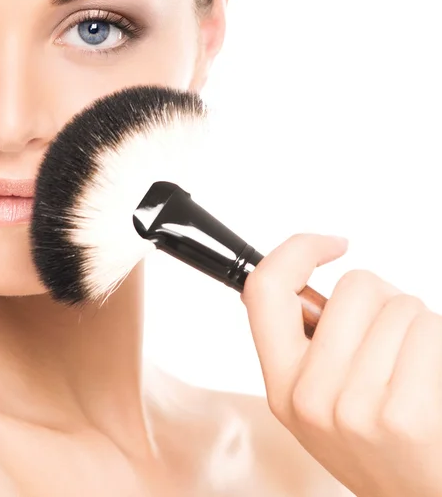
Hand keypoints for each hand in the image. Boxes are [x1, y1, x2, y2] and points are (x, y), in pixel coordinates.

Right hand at [241, 233, 441, 496]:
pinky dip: (439, 340)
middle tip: (393, 343)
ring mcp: (353, 409)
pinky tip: (433, 380)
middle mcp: (308, 397)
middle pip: (353, 286)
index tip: (332, 245)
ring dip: (417, 324)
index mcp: (282, 384)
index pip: (264, 289)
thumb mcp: (323, 397)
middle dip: (385, 300)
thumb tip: (302, 267)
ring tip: (416, 369)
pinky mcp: (403, 416)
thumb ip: (308, 339)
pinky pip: (428, 330)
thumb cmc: (382, 442)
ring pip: (399, 306)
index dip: (296, 251)